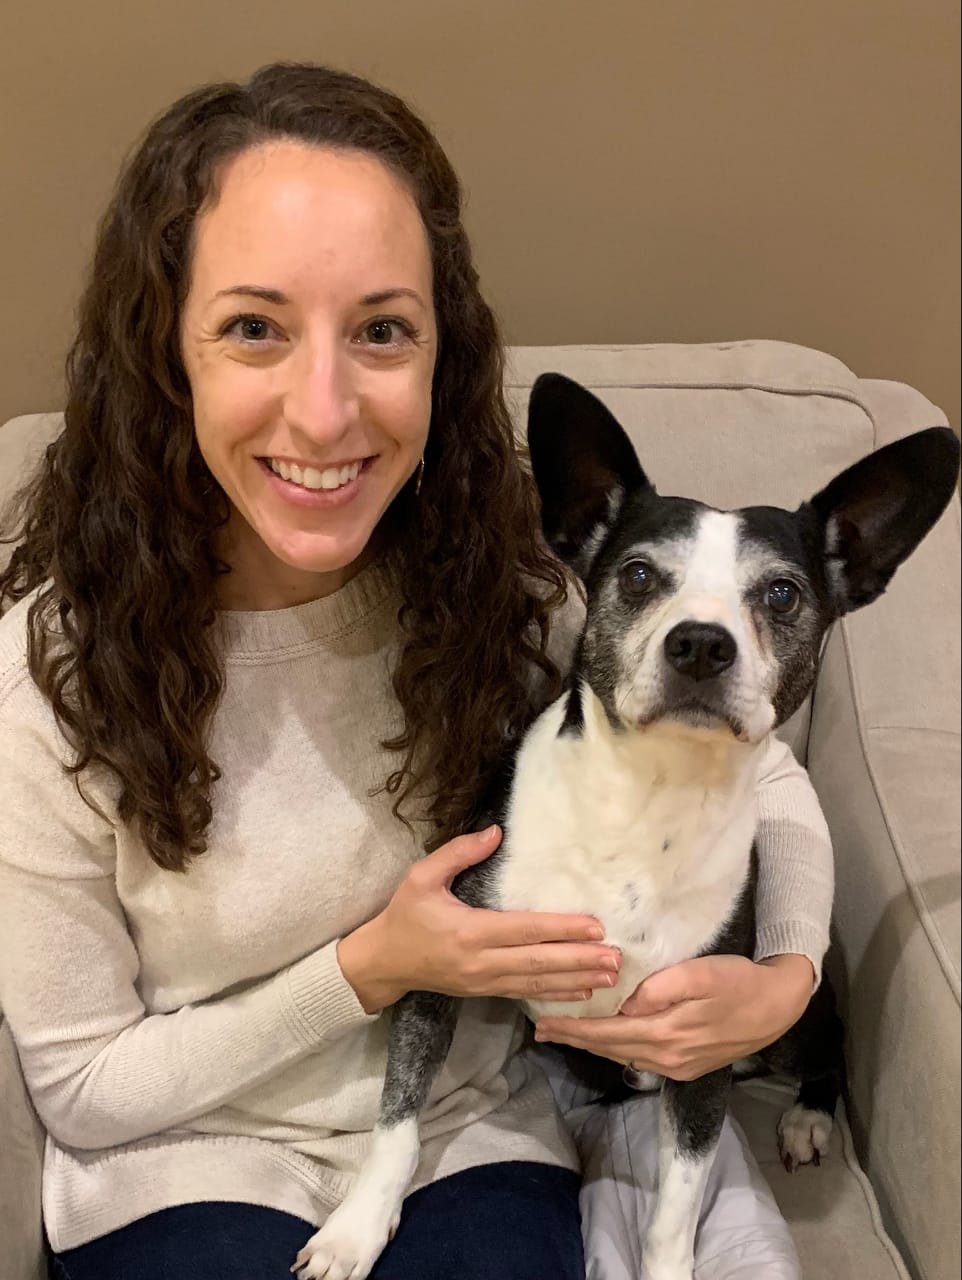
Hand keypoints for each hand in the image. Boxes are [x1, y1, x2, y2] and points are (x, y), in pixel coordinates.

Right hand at [337, 825, 621, 1012]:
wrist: (382, 963)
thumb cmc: (403, 915)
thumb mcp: (421, 877)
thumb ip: (458, 853)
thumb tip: (496, 832)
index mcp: (469, 931)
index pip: (524, 930)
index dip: (561, 930)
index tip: (595, 927)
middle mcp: (481, 961)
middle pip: (539, 962)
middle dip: (580, 960)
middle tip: (617, 958)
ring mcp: (484, 981)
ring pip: (537, 983)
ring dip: (576, 980)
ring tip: (611, 977)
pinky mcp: (484, 991)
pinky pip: (525, 994)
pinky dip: (556, 994)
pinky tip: (582, 992)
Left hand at [533, 953, 814, 1080]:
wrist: (777, 1007)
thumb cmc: (737, 981)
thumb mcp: (698, 973)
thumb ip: (658, 989)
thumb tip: (624, 1003)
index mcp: (666, 1034)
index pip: (607, 1032)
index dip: (574, 1029)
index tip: (544, 1024)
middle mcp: (667, 1057)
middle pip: (610, 1048)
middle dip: (575, 1039)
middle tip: (542, 1031)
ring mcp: (678, 1066)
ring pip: (623, 1056)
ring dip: (593, 1045)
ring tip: (566, 1035)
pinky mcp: (687, 1066)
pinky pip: (640, 1058)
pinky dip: (616, 1048)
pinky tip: (606, 1038)